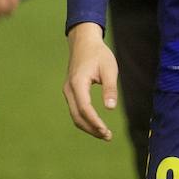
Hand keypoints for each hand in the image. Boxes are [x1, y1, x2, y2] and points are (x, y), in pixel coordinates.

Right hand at [63, 22, 118, 140]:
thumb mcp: (109, 68)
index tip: (106, 131)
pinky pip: (75, 110)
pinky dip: (85, 119)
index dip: (95, 122)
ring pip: (75, 115)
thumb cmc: (99, 54)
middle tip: (108, 137)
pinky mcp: (70, 91)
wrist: (84, 42)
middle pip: (77, 116)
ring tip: (104, 134)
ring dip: (88, 126)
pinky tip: (96, 124)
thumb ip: (110, 88)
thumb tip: (110, 108)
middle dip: (92, 129)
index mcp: (78, 83)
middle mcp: (69, 89)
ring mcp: (68, 91)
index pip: (85, 109)